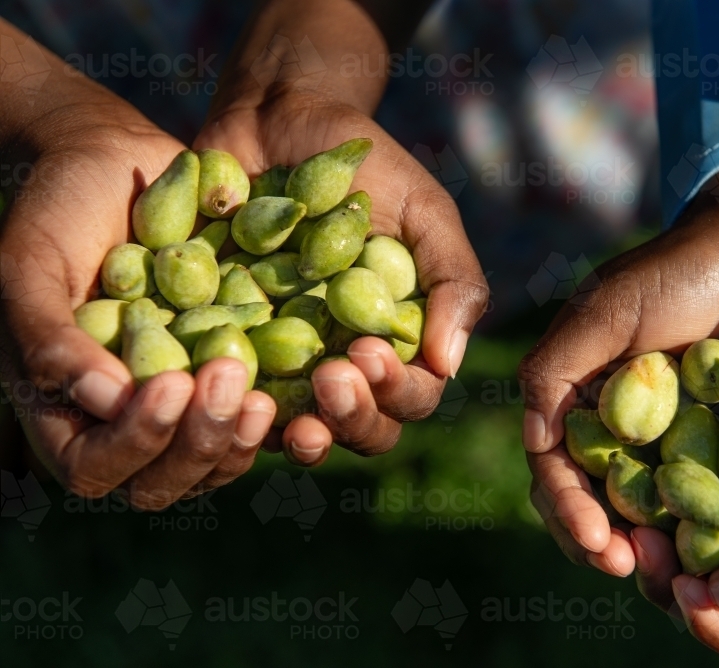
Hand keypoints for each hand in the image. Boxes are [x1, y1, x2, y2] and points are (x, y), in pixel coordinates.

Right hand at [0, 20, 275, 508]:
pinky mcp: (233, 375)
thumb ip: (49, 334)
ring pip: (217, 463)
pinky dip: (286, 415)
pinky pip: (258, 420)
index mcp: (67, 409)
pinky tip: (314, 383)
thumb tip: (104, 399)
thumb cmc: (60, 210)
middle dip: (201, 443)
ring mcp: (184, 403)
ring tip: (266, 396)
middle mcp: (128, 420)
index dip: (136, 442)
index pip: (95, 468)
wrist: (119, 166)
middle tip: (230, 381)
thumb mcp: (31, 262)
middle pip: (164, 483)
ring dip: (242, 439)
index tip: (174, 384)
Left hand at [195, 0, 487, 462]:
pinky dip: (230, 405)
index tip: (367, 352)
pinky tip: (220, 387)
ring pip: (298, 430)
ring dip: (297, 432)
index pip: (412, 396)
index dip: (395, 391)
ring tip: (285, 414)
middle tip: (329, 375)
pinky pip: (231, 397)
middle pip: (360, 429)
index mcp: (399, 342)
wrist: (280, 120)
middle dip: (350, 417)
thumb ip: (452, 282)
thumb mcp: (424, 212)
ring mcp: (287, 363)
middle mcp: (347, 363)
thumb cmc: (367, 167)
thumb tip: (448, 367)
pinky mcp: (227, 347)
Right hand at [519, 136, 718, 576]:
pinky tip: (714, 552)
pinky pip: (705, 500)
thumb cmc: (683, 268)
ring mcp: (674, 441)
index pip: (556, 469)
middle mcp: (622, 427)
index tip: (597, 542)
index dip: (569, 510)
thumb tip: (534, 442)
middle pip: (595, 503)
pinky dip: (701, 531)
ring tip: (671, 572)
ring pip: (647, 514)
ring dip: (650, 549)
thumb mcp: (606, 309)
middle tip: (631, 569)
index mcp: (582, 398)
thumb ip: (555, 368)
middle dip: (603, 543)